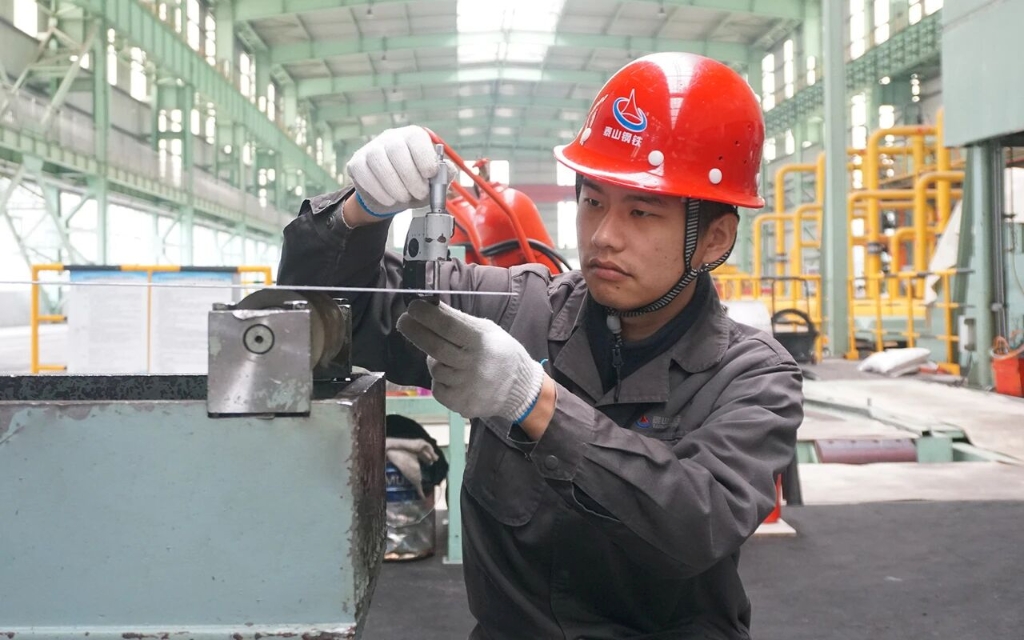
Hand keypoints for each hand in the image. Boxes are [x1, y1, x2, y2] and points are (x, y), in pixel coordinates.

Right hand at [345, 125, 454, 216]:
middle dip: (410, 176)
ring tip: (404, 198)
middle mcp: (391, 137)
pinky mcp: (357, 163)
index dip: (424, 157)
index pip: (416, 138)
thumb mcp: (433, 180)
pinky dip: (378, 190)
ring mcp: (371, 149)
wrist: (391, 197)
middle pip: (396, 149)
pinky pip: (363, 174)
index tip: (430, 175)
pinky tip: (389, 199)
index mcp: (412, 136)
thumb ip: (444, 174)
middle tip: (419, 194)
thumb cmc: (415, 183)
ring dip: (394, 185)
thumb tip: (448, 170)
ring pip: (378, 161)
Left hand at [397, 300, 544, 422]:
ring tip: (449, 357)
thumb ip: (459, 321)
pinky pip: (437, 388)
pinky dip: (440, 380)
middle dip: (414, 331)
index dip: (426, 315)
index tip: (412, 307)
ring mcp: (465, 386)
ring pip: (434, 368)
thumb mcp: (487, 330)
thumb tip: (430, 306)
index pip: (448, 326)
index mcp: (481, 342)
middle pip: (434, 347)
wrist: (519, 389)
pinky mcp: (459, 403)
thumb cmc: (500, 353)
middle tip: (404, 321)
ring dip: (434, 359)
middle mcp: (472, 364)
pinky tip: (454, 377)